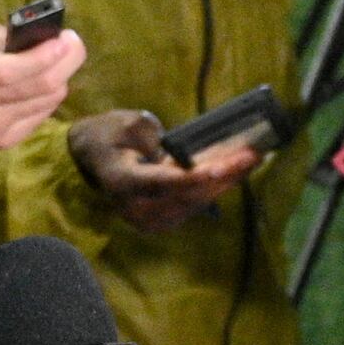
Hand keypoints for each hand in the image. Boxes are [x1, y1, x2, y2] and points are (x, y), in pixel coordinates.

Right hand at [0, 9, 86, 150]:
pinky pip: (41, 115)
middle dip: (66, 61)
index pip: (7, 70)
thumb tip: (38, 38)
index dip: (43, 56)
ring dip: (60, 77)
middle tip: (73, 42)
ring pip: (46, 101)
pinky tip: (38, 81)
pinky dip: (48, 96)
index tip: (66, 38)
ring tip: (56, 58)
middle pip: (37, 87)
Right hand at [68, 111, 261, 233]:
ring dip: (227, 182)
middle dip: (224, 175)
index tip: (223, 168)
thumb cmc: (107, 135)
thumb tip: (188, 155)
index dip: (195, 177)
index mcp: (123, 182)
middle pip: (188, 195)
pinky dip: (215, 188)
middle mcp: (136, 208)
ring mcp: (149, 219)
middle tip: (252, 154)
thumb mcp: (128, 125)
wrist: (91, 158)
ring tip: (252, 159)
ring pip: (196, 202)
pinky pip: (194, 204)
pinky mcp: (162, 219)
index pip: (164, 182)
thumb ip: (156, 140)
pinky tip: (236, 171)